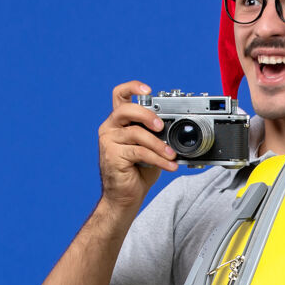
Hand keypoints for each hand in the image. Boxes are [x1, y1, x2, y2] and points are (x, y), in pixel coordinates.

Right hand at [98, 80, 178, 208]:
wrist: (124, 197)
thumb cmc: (137, 171)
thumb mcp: (148, 146)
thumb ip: (155, 133)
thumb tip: (175, 125)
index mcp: (118, 121)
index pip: (120, 95)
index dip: (132, 87)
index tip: (148, 89)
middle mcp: (110, 127)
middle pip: (126, 109)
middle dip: (147, 115)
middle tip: (162, 126)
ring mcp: (109, 141)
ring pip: (137, 134)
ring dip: (159, 145)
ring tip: (172, 155)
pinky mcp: (112, 156)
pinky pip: (140, 153)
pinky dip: (158, 159)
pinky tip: (169, 166)